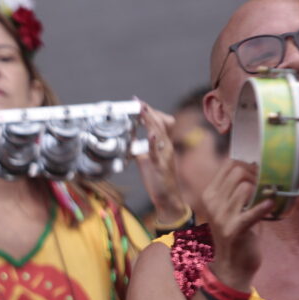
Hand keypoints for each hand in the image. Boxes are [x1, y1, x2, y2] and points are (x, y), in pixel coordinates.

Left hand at [134, 102, 186, 225]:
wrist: (168, 198)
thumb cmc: (158, 179)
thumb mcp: (146, 161)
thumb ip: (141, 149)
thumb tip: (131, 141)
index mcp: (163, 145)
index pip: (158, 123)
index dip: (148, 113)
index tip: (138, 102)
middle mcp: (166, 147)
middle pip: (159, 124)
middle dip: (148, 112)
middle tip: (138, 101)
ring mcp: (165, 156)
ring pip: (159, 134)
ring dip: (150, 121)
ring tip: (143, 110)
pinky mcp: (161, 166)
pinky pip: (158, 153)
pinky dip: (154, 143)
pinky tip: (151, 135)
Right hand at [201, 159, 273, 290]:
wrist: (232, 265)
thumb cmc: (238, 233)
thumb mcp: (231, 208)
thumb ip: (238, 189)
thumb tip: (256, 165)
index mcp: (210, 195)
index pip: (229, 164)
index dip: (248, 163)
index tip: (259, 173)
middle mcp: (212, 203)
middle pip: (237, 171)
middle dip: (257, 174)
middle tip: (267, 184)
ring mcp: (221, 217)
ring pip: (245, 187)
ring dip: (262, 189)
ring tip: (269, 196)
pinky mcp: (234, 230)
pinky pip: (252, 211)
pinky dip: (264, 206)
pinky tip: (271, 204)